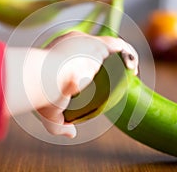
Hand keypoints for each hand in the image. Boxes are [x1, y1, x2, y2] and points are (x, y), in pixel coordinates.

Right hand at [6, 31, 137, 137]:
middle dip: (108, 62)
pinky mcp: (98, 45)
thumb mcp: (51, 115)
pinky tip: (133, 68)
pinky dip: (129, 55)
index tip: (100, 81)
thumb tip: (71, 133)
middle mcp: (73, 44)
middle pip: (97, 50)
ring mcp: (86, 43)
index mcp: (59, 54)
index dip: (92, 67)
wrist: (42, 80)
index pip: (80, 56)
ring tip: (131, 73)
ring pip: (110, 47)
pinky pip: (119, 46)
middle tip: (118, 78)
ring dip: (122, 59)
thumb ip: (60, 126)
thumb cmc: (43, 96)